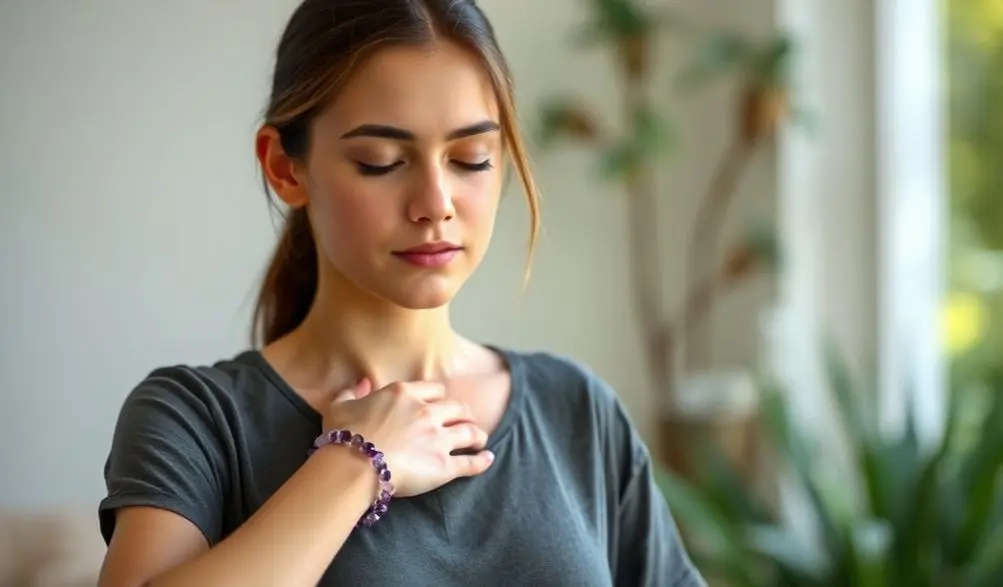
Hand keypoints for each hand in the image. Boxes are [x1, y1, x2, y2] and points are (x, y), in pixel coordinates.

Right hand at [323, 378, 494, 496]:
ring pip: (469, 431)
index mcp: (404, 394)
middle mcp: (426, 412)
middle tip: (465, 420)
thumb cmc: (343, 436)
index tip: (442, 403)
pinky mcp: (443, 466)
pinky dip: (482, 461)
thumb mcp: (340, 406)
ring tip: (480, 439)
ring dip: (477, 434)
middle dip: (464, 413)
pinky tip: (488, 459)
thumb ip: (352, 392)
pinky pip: (470, 462)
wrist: (353, 465)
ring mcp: (437, 439)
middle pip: (457, 407)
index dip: (441, 397)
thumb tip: (361, 383)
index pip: (434, 389)